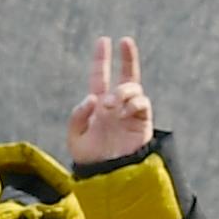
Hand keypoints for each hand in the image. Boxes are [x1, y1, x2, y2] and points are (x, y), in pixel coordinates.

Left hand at [68, 34, 154, 166]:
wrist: (109, 177)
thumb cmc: (91, 160)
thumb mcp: (75, 137)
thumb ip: (78, 116)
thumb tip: (93, 97)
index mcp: (98, 105)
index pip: (100, 76)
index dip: (101, 59)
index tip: (103, 41)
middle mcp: (116, 105)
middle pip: (126, 75)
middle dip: (128, 57)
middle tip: (125, 42)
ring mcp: (131, 113)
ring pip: (133, 88)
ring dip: (122, 91)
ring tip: (111, 106)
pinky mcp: (142, 122)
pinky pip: (143, 104)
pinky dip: (134, 102)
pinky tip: (124, 110)